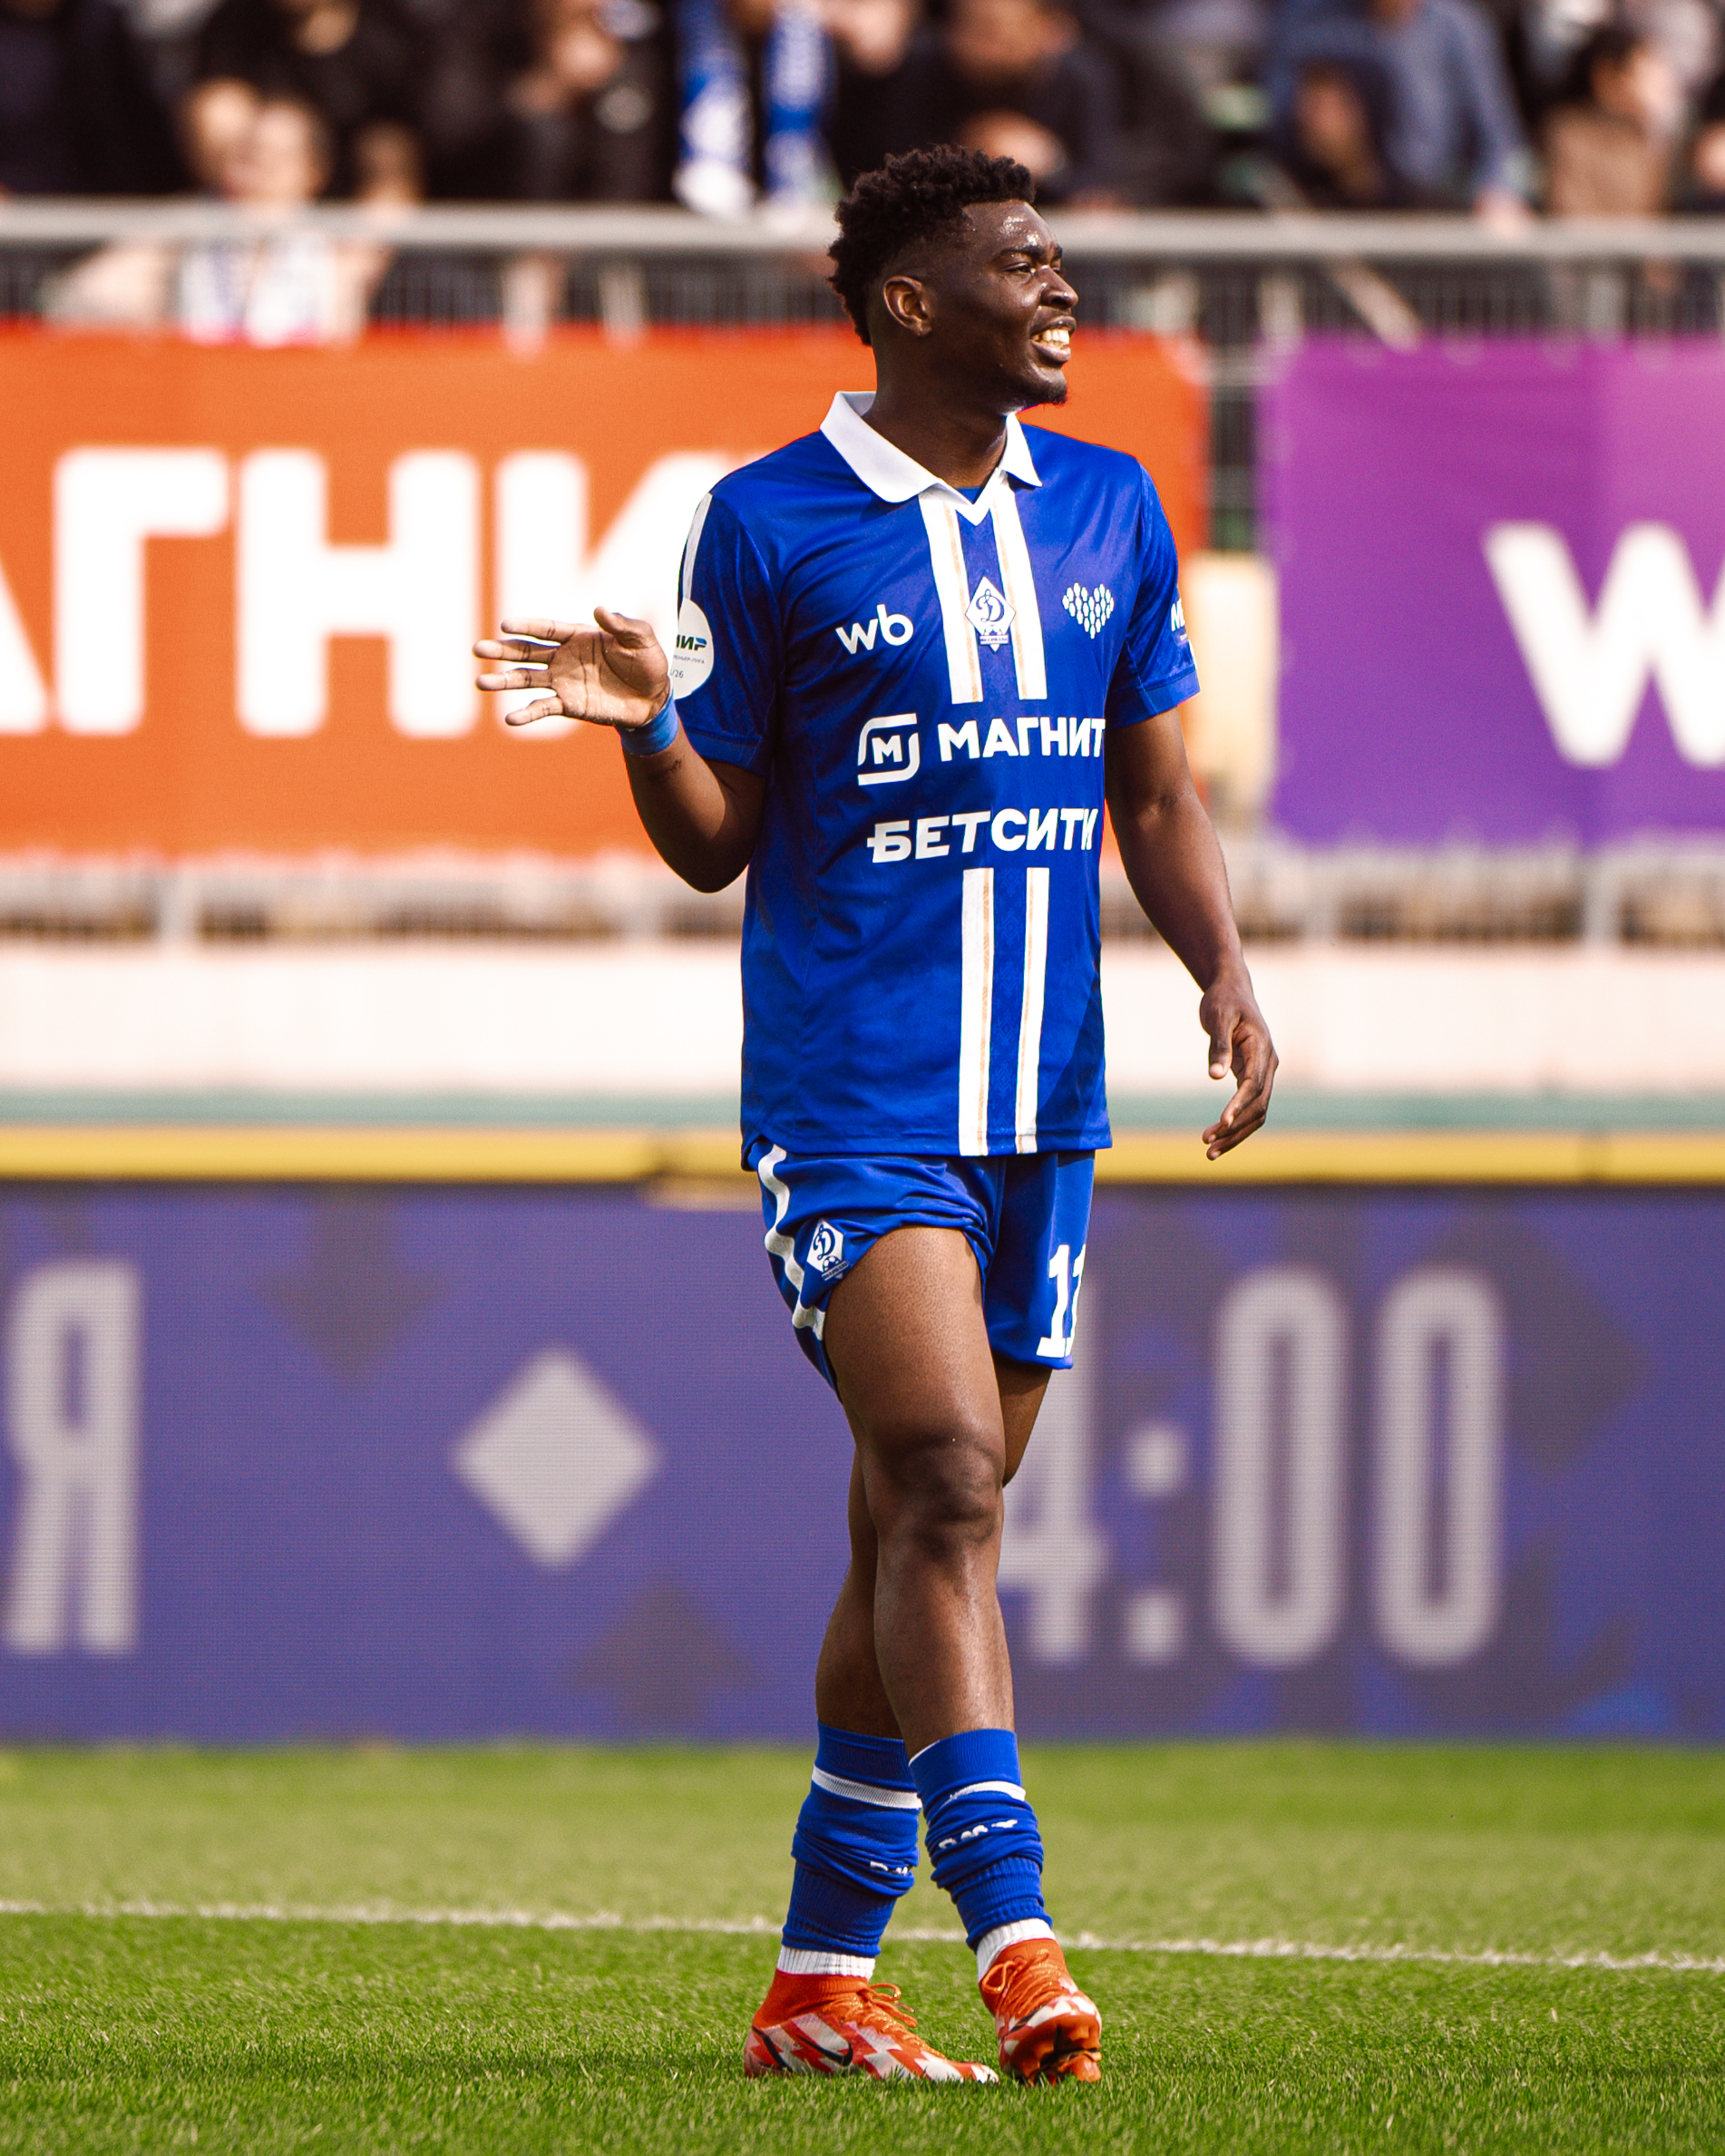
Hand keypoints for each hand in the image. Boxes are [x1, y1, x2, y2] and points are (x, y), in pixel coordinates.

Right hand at [473, 609, 669, 729]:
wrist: (654, 697)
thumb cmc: (647, 662)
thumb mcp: (641, 639)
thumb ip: (621, 625)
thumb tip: (600, 610)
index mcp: (577, 636)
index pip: (545, 629)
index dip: (526, 627)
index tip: (504, 625)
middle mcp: (563, 658)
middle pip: (526, 652)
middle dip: (502, 651)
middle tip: (478, 649)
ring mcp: (563, 682)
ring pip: (526, 680)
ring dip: (504, 681)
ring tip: (481, 683)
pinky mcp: (568, 705)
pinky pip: (543, 708)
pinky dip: (527, 714)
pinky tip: (510, 719)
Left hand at [1199, 968, 1276, 1158]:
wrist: (1232, 991)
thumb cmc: (1223, 1001)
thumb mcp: (1217, 1018)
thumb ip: (1218, 1046)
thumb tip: (1215, 1076)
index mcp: (1261, 1048)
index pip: (1253, 1085)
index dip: (1239, 1106)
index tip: (1222, 1123)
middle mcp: (1268, 1064)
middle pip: (1259, 1106)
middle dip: (1235, 1128)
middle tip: (1207, 1144)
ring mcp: (1263, 1073)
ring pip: (1257, 1112)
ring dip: (1236, 1133)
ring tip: (1210, 1151)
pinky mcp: (1253, 1077)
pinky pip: (1249, 1107)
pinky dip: (1236, 1124)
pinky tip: (1218, 1137)